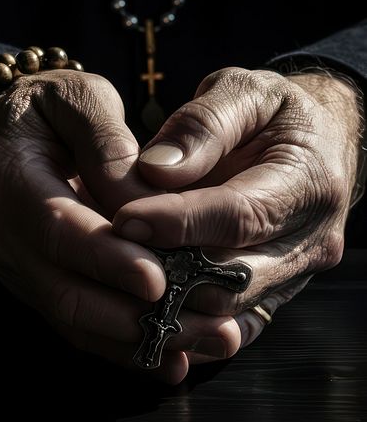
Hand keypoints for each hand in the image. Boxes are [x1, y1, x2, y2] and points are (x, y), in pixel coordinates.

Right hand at [0, 69, 213, 382]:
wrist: (4, 133)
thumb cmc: (49, 108)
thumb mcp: (78, 97)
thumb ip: (108, 141)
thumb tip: (142, 197)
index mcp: (8, 181)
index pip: (57, 229)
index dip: (107, 260)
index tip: (159, 281)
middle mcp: (4, 236)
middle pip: (65, 293)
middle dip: (138, 317)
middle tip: (209, 324)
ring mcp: (18, 270)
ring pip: (76, 322)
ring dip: (142, 342)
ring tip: (210, 343)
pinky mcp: (37, 288)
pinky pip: (80, 329)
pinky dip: (127, 347)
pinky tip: (176, 358)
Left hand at [113, 67, 362, 380]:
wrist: (312, 143)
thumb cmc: (270, 112)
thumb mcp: (240, 91)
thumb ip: (200, 125)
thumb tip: (155, 171)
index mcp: (309, 180)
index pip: (240, 216)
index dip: (177, 223)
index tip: (123, 219)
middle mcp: (311, 240)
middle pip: (233, 278)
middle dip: (166, 271)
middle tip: (109, 256)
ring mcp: (294, 277)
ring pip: (226, 312)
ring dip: (167, 303)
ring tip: (115, 280)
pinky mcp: (273, 298)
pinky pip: (228, 329)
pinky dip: (184, 329)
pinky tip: (141, 310)